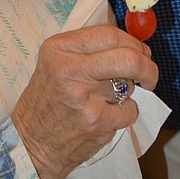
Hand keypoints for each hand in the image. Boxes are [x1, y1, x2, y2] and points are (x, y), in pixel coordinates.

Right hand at [11, 24, 157, 178]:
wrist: (30, 144)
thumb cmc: (46, 102)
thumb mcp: (54, 64)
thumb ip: (87, 50)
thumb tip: (133, 45)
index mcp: (59, 49)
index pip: (109, 34)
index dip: (132, 42)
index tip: (140, 51)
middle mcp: (70, 69)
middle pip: (128, 57)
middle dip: (147, 65)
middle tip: (149, 74)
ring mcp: (84, 97)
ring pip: (129, 85)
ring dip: (126, 93)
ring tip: (104, 100)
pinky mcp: (97, 122)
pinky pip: (130, 110)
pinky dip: (125, 114)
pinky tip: (105, 117)